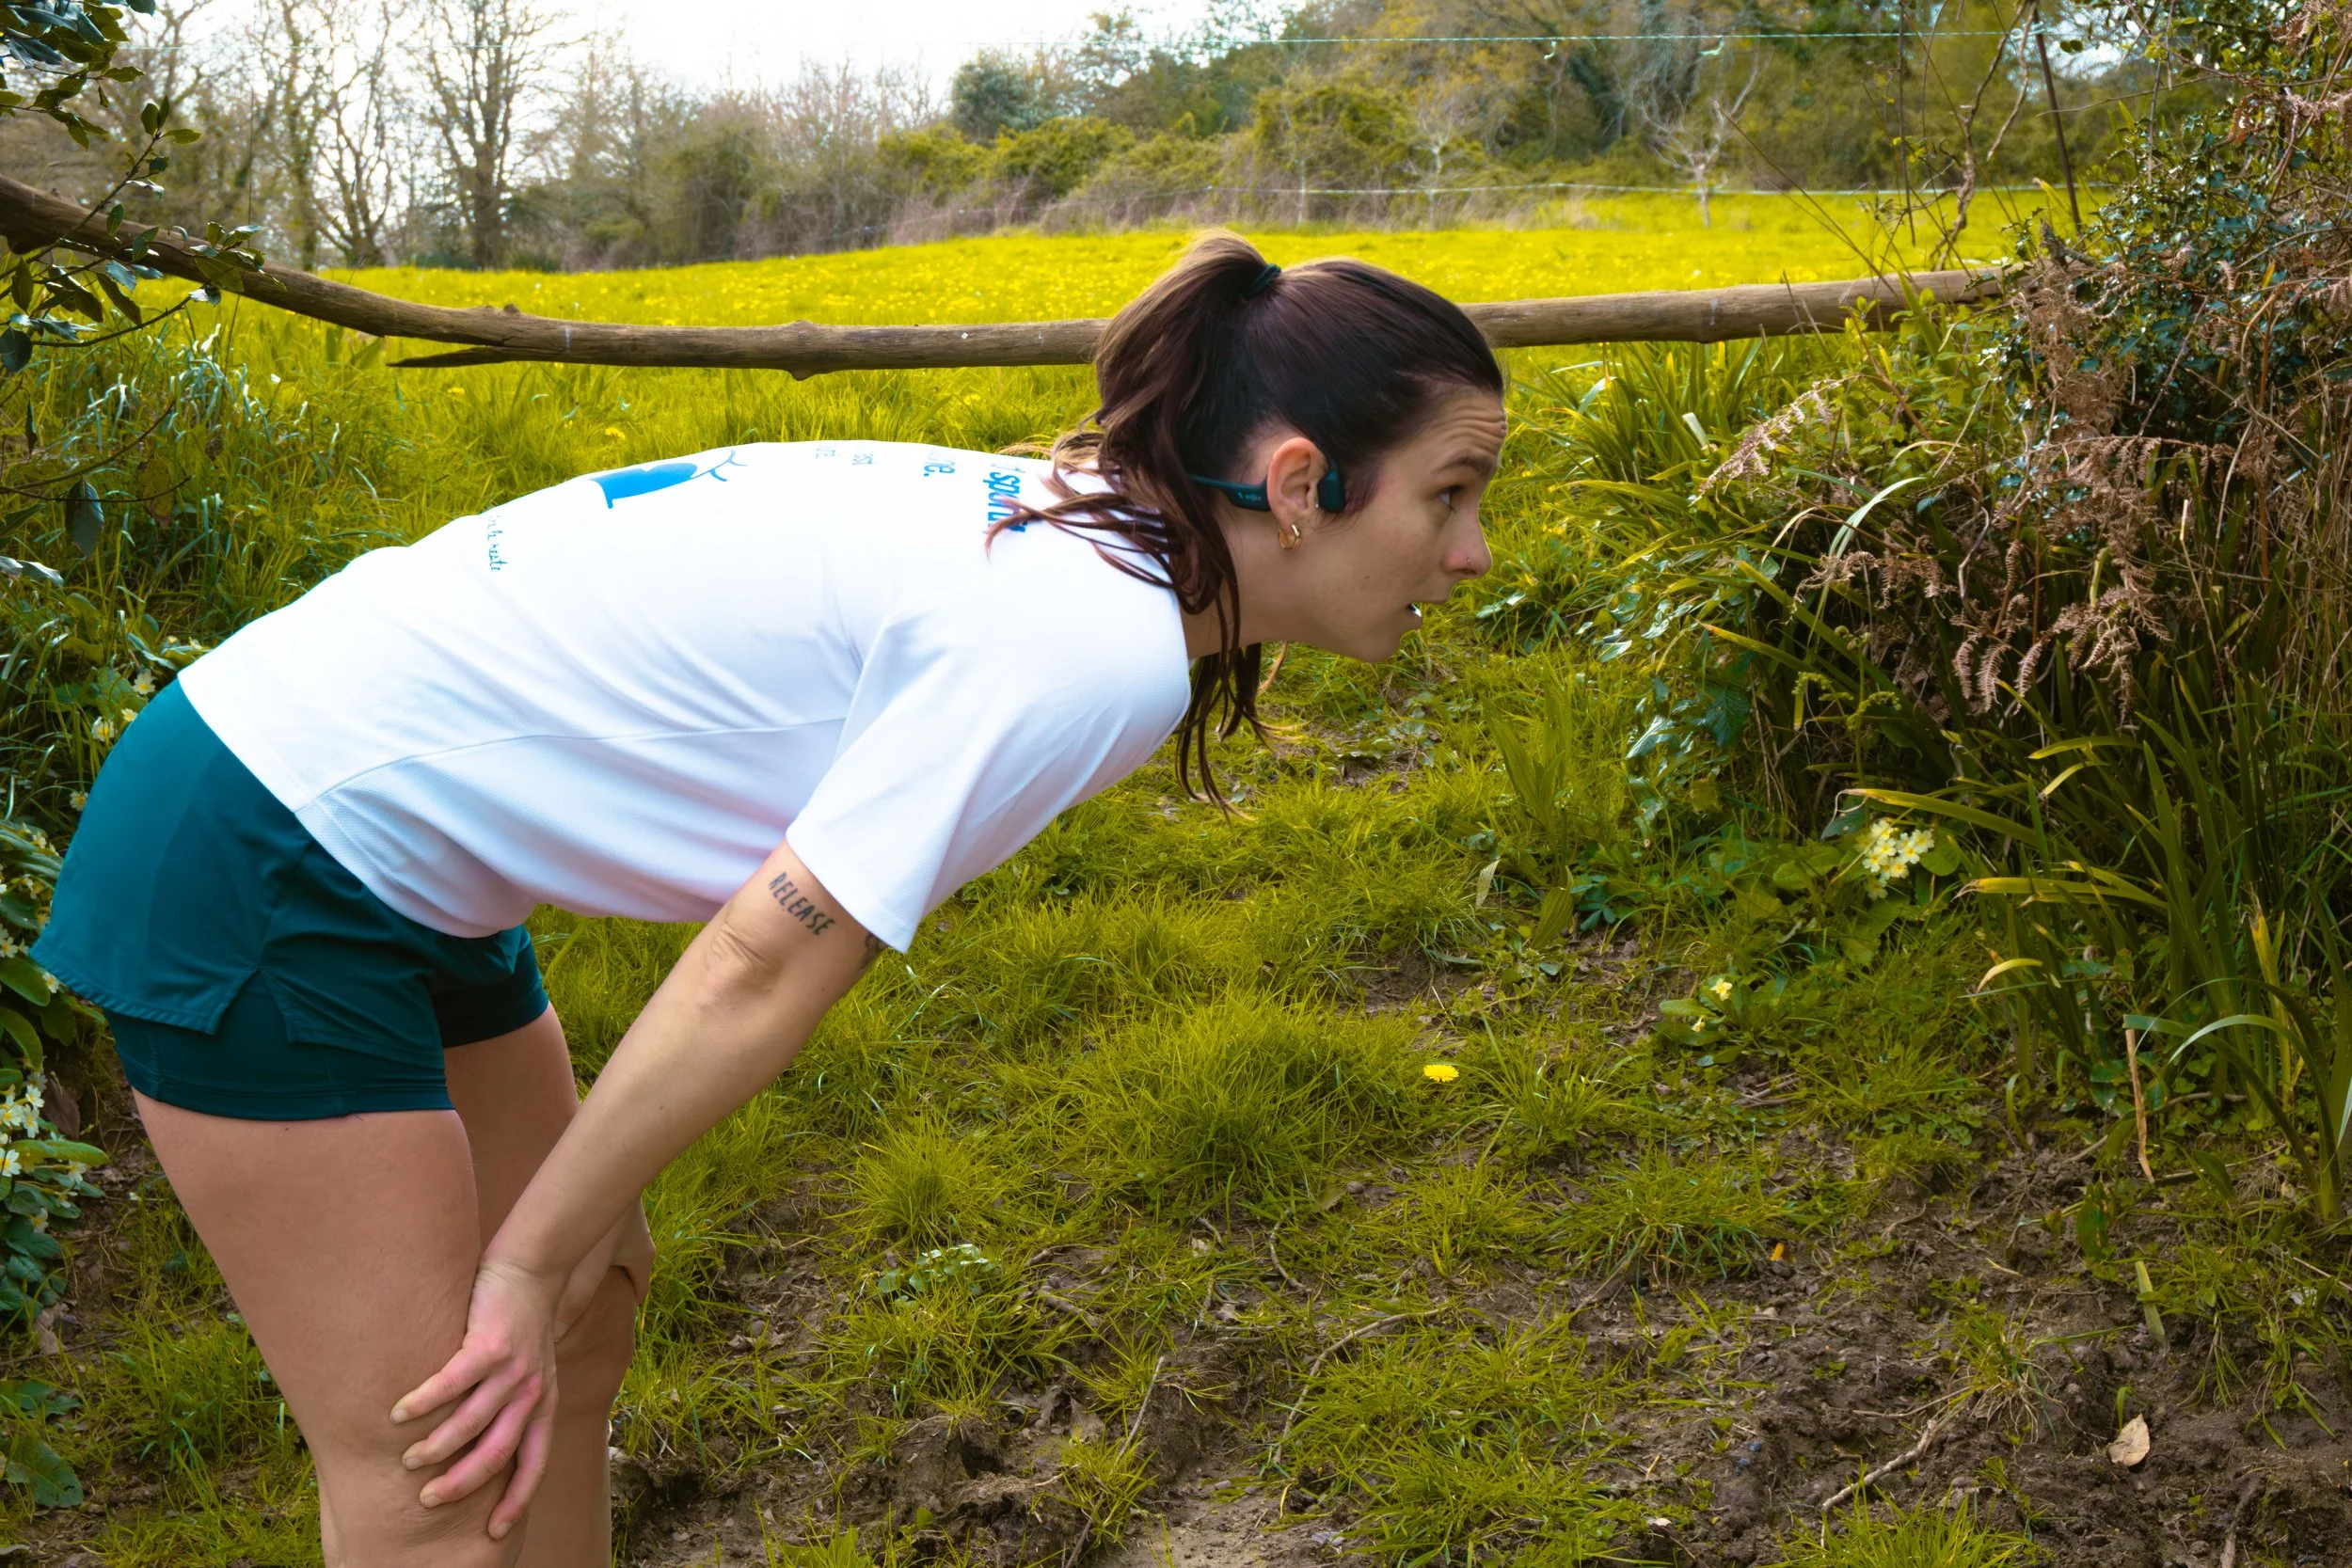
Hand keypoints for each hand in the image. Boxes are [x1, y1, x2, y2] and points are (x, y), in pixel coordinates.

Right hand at [390, 1257, 561, 1538]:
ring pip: (471, 1423)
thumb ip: (513, 1408)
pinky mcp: (490, 1344)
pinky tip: (398, 1413)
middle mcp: (533, 1392)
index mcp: (544, 1404)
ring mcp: (514, 1369)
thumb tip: (479, 1450)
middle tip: (429, 1499)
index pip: (535, 1464)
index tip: (496, 1532)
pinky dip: (422, 1401)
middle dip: (462, 1483)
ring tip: (408, 1459)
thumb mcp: (533, 1373)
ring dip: (436, 1446)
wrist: (531, 1271)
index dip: (516, 1500)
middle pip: (497, 1453)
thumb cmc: (521, 1327)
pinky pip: (451, 1383)